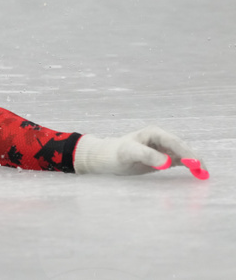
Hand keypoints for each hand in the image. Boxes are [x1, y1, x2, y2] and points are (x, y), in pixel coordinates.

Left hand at [74, 126, 208, 178]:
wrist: (105, 158)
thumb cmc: (114, 153)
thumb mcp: (128, 153)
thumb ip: (147, 155)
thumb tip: (168, 162)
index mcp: (154, 133)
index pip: (175, 143)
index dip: (187, 153)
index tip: (195, 164)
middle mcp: (160, 139)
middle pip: (182, 148)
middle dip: (194, 159)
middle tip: (204, 173)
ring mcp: (163, 148)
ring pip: (183, 155)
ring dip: (194, 163)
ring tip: (203, 175)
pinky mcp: (163, 158)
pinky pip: (179, 162)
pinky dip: (188, 167)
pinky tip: (196, 174)